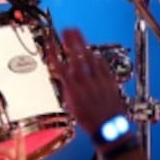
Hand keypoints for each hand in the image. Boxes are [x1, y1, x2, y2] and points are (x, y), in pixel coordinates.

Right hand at [45, 27, 128, 144]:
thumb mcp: (71, 106)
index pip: (60, 67)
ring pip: (90, 58)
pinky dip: (97, 57)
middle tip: (67, 30)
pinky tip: (94, 51)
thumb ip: (67, 88)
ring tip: (78, 34)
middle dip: (71, 41)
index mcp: (73, 89)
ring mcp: (99, 80)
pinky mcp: (110, 81)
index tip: (49, 44)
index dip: (54, 54)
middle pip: (77, 56)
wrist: (109, 129)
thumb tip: (63, 78)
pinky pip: (103, 65)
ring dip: (83, 44)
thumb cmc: (89, 121)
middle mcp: (86, 82)